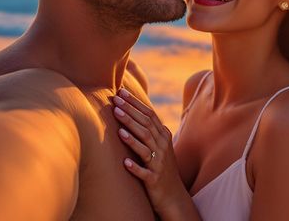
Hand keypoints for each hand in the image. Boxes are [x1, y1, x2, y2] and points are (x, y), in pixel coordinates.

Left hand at [113, 88, 193, 218]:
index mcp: (163, 136)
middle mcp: (162, 147)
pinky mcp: (154, 179)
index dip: (135, 103)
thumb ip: (148, 129)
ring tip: (117, 123)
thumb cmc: (160, 168)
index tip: (121, 92)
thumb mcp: (158, 146)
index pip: (149, 115)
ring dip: (131, 134)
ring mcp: (159, 163)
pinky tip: (125, 162)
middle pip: (146, 126)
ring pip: (145, 145)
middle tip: (115, 100)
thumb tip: (131, 110)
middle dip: (130, 112)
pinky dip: (135, 167)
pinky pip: (144, 172)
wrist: (173, 196)